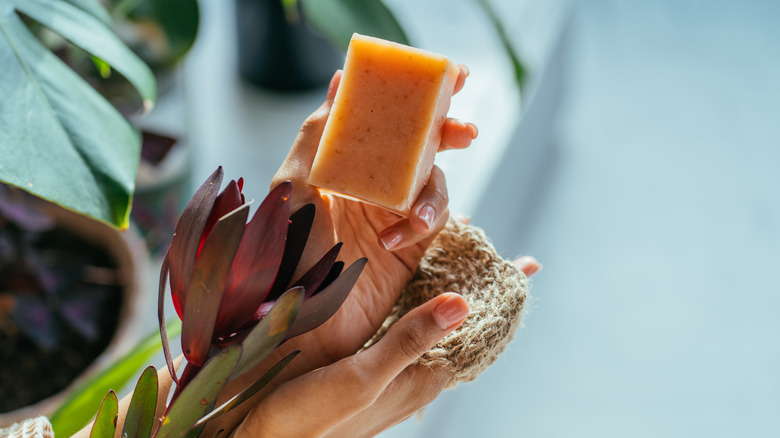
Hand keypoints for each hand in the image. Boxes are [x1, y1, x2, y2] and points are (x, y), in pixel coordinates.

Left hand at [204, 66, 477, 434]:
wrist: (296, 328)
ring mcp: (391, 213)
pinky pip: (434, 219)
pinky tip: (402, 240)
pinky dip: (428, 222)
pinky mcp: (410, 245)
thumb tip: (340, 81)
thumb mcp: (292, 191)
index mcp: (340, 161)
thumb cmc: (282, 259)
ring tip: (416, 221)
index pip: (382, 115)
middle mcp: (368, 182)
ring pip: (432, 181)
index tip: (451, 72)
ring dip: (434, 190)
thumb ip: (317, 136)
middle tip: (464, 129)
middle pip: (416, 142)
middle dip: (445, 129)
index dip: (416, 92)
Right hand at [233, 258, 540, 437]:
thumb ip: (410, 341)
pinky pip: (406, 328)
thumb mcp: (361, 378)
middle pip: (460, 325)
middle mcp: (412, 374)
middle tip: (496, 252)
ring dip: (449, 291)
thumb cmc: (306, 416)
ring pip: (432, 323)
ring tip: (462, 257)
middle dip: (480, 289)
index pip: (477, 334)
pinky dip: (417, 300)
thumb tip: (463, 304)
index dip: (502, 300)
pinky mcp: (367, 365)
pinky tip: (412, 284)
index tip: (528, 265)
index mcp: (418, 377)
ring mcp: (390, 370)